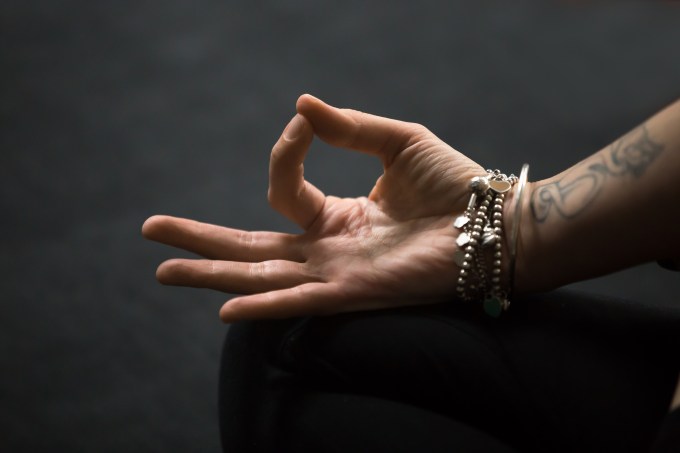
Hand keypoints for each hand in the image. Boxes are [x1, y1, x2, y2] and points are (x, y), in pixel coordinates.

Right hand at [143, 94, 484, 321]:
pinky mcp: (357, 291)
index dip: (285, 152)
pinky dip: (264, 306)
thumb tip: (301, 105)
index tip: (306, 122)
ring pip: (261, 276)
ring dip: (211, 273)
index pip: (283, 190)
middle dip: (199, 238)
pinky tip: (225, 309)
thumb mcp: (396, 142)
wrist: (497, 222)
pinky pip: (302, 300)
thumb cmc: (456, 184)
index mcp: (337, 215)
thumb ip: (350, 128)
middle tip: (150, 230)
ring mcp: (337, 273)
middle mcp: (329, 248)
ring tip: (164, 271)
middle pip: (250, 245)